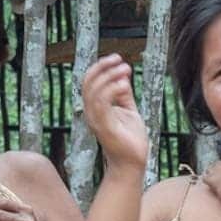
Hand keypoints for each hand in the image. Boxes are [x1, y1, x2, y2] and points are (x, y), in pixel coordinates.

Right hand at [81, 54, 147, 172]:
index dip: (100, 67)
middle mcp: (91, 113)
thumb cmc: (130, 139)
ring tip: (126, 68)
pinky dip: (112, 90)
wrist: (132, 163)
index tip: (116, 57)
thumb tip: (123, 76)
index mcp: (95, 108)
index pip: (89, 82)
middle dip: (103, 67)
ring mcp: (96, 121)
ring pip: (94, 91)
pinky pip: (102, 104)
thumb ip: (124, 95)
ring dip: (110, 76)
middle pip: (88, 83)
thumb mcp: (128, 111)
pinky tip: (125, 83)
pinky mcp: (104, 127)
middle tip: (120, 60)